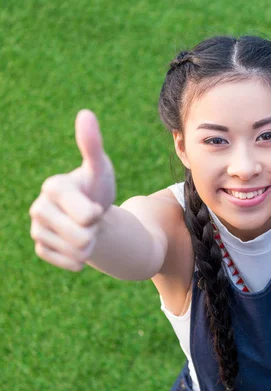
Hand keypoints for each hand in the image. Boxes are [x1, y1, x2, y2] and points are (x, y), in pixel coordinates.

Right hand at [29, 110, 115, 270]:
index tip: (95, 207)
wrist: (93, 214)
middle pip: (81, 237)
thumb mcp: (99, 168)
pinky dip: (82, 258)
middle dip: (95, 231)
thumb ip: (92, 145)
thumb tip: (85, 114)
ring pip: (77, 252)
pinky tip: (79, 244)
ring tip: (86, 229)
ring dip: (90, 245)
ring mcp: (37, 229)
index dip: (97, 214)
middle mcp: (39, 207)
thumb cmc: (97, 188)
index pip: (86, 215)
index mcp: (53, 186)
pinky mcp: (41, 248)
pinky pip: (70, 262)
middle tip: (92, 219)